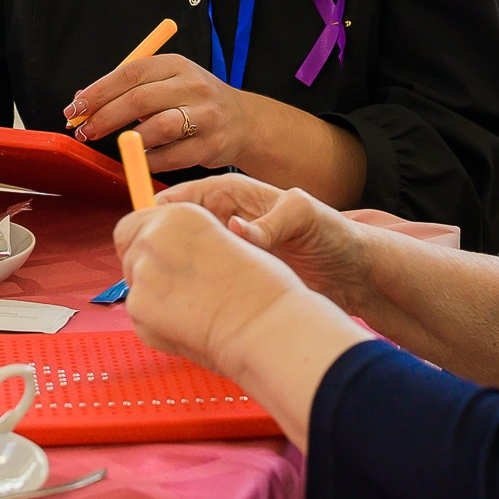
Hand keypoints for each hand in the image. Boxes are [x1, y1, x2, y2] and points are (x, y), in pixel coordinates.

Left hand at [68, 53, 261, 172]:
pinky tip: (142, 158)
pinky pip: (171, 157)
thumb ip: (127, 89)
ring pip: (157, 128)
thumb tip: (81, 101)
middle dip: (105, 117)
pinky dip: (150, 160)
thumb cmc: (192, 101)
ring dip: (130, 141)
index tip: (75, 108)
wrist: (242, 121)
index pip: (130, 73)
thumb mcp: (166, 83)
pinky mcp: (211, 145)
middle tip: (85, 131)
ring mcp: (205, 115)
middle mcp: (192, 86)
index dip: (98, 91)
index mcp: (176, 65)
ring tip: (119, 146)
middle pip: (139, 100)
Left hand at [113, 203, 311, 373]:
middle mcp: (156, 236)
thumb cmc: (262, 290)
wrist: (267, 327)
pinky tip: (188, 324)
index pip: (140, 220)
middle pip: (127, 246)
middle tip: (176, 285)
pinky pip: (139, 314)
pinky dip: (157, 321)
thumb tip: (166, 253)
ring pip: (133, 282)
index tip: (156, 252)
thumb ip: (189, 242)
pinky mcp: (138, 307)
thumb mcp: (226, 241)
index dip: (148, 238)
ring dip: (153, 294)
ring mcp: (143, 272)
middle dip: (144, 263)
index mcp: (181, 213)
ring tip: (193, 307)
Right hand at [157, 175, 373, 314]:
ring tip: (167, 288)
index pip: (181, 197)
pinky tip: (191, 304)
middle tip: (148, 267)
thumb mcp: (304, 217)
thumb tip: (235, 229)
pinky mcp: (233, 277)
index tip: (144, 233)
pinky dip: (193, 291)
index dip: (158, 212)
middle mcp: (225, 220)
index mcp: (234, 194)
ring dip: (176, 272)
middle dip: (159, 245)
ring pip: (186, 259)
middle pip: (175, 229)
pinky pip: (203, 282)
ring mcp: (228, 250)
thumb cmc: (334, 234)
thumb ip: (269, 222)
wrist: (354, 273)